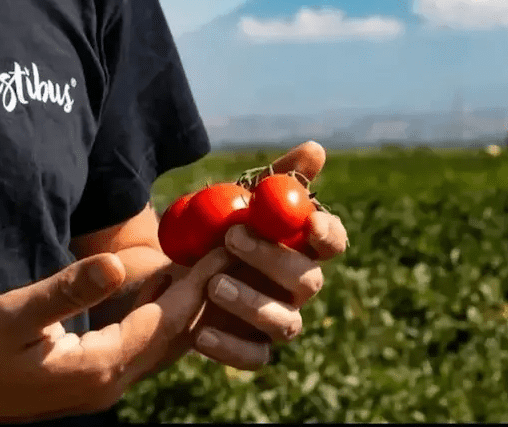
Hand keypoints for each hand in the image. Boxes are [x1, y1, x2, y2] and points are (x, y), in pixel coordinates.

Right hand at [0, 249, 230, 422]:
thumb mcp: (13, 315)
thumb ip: (67, 290)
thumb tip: (115, 263)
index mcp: (99, 367)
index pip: (165, 321)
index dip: (197, 283)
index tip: (224, 250)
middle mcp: (112, 381)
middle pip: (175, 334)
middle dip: (204, 292)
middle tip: (231, 253)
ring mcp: (105, 383)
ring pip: (163, 341)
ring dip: (187, 304)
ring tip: (208, 264)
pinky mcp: (94, 377)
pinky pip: (143, 344)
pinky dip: (161, 315)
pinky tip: (165, 288)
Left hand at [190, 141, 348, 368]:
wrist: (175, 272)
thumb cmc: (219, 232)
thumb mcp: (239, 201)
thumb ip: (276, 180)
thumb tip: (316, 149)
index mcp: (302, 249)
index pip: (332, 242)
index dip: (327, 233)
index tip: (308, 222)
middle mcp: (298, 287)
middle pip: (308, 282)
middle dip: (272, 260)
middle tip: (231, 240)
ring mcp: (279, 320)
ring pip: (286, 324)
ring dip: (252, 304)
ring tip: (213, 285)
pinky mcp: (252, 349)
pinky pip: (254, 359)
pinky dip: (230, 348)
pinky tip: (201, 333)